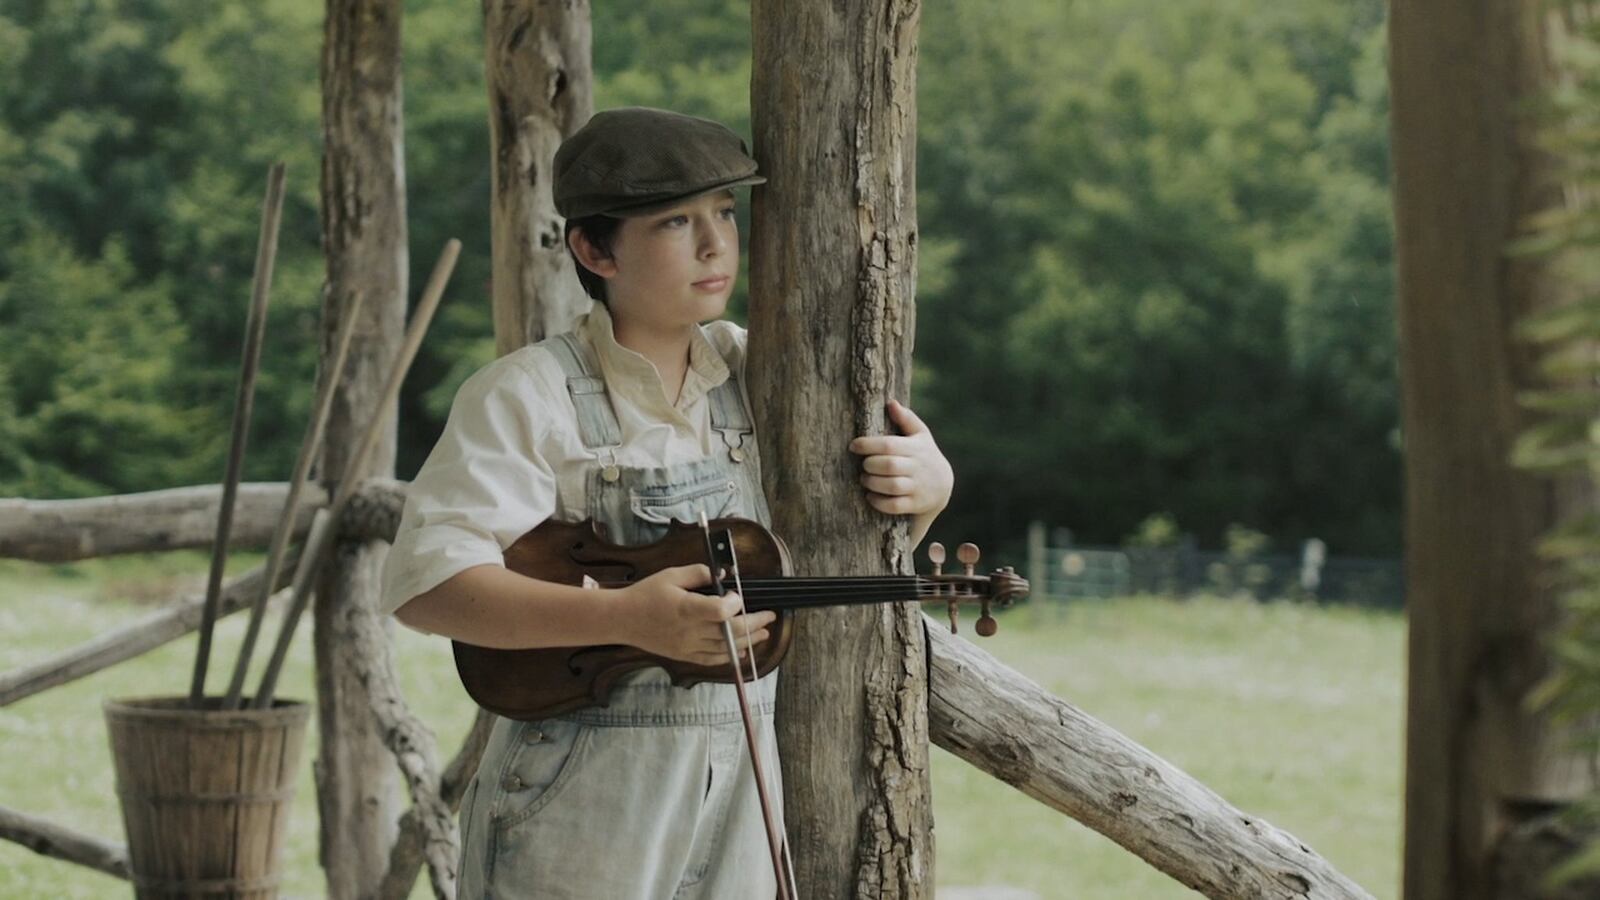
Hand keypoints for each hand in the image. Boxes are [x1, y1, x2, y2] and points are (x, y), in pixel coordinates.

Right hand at [614, 564, 775, 666]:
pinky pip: (712, 659)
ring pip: (726, 648)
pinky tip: (743, 650)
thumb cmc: (645, 594)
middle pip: (730, 632)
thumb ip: (699, 572)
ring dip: (748, 640)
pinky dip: (730, 656)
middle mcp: (689, 631)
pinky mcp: (684, 655)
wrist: (622, 619)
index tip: (737, 595)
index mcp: (686, 609)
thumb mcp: (671, 575)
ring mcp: (687, 646)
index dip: (735, 603)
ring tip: (764, 632)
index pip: (720, 611)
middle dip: (754, 623)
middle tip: (769, 616)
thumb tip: (723, 573)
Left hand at [848, 399, 953, 518]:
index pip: (889, 445)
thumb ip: (906, 419)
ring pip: (891, 486)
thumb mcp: (921, 435)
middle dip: (870, 465)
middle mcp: (918, 467)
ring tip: (865, 479)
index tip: (854, 446)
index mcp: (916, 448)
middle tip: (864, 465)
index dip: (868, 445)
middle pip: (889, 465)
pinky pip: (894, 506)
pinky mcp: (915, 504)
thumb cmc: (924, 455)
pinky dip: (879, 502)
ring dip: (872, 483)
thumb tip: (891, 402)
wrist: (943, 485)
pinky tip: (870, 496)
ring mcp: (917, 487)